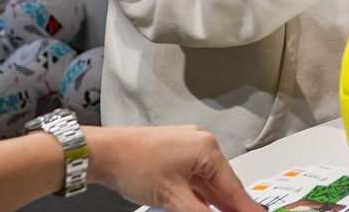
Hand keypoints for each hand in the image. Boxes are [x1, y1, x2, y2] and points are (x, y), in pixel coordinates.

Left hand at [83, 124, 263, 211]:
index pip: (233, 187)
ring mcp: (187, 147)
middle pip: (222, 184)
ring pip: (207, 182)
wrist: (102, 152)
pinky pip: (194, 177)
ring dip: (214, 201)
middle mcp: (202, 144)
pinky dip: (199, 194)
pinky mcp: (174, 153)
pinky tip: (203, 206)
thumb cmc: (133, 165)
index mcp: (208, 150)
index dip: (246, 208)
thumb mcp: (172, 198)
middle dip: (229, 205)